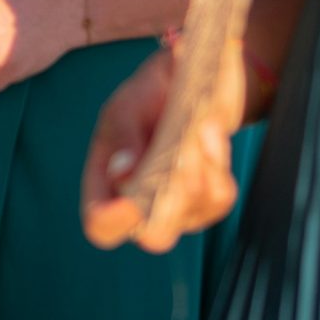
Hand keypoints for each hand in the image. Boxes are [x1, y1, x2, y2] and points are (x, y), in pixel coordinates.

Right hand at [81, 41, 243, 253]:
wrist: (185, 83)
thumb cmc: (145, 98)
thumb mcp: (126, 107)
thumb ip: (122, 136)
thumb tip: (121, 172)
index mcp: (104, 185)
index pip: (100, 226)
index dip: (114, 222)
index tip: (132, 202)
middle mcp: (138, 207)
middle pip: (154, 237)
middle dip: (175, 197)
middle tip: (185, 153)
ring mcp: (175, 209)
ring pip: (194, 215)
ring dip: (203, 169)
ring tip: (203, 129)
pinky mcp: (206, 202)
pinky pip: (219, 201)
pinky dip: (219, 168)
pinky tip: (213, 136)